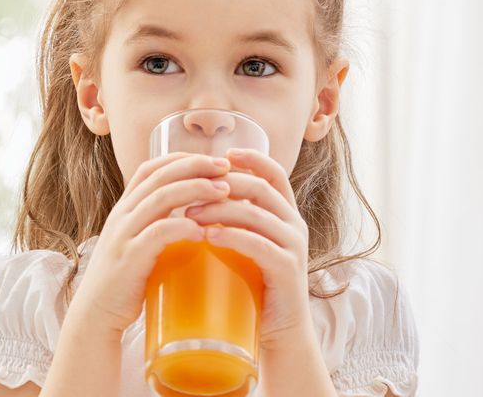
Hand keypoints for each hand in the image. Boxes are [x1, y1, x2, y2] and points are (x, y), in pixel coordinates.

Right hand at [66, 152, 231, 334]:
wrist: (97, 313)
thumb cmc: (125, 280)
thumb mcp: (137, 243)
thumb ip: (157, 227)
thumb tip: (197, 218)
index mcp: (125, 208)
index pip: (150, 169)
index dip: (181, 158)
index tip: (212, 159)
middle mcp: (122, 215)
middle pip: (159, 177)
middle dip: (194, 167)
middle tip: (226, 167)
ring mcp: (124, 235)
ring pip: (160, 199)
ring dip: (195, 190)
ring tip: (223, 191)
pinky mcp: (129, 259)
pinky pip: (157, 234)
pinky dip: (181, 227)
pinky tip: (203, 230)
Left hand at [184, 147, 312, 347]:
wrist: (278, 330)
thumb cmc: (253, 284)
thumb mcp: (245, 244)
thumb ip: (231, 221)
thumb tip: (191, 197)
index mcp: (285, 214)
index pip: (275, 173)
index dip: (252, 158)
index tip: (224, 153)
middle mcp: (294, 224)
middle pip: (260, 188)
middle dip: (222, 184)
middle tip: (188, 191)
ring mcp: (294, 246)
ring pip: (256, 214)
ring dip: (219, 210)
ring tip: (189, 214)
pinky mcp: (289, 270)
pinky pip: (260, 245)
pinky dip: (233, 237)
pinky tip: (209, 237)